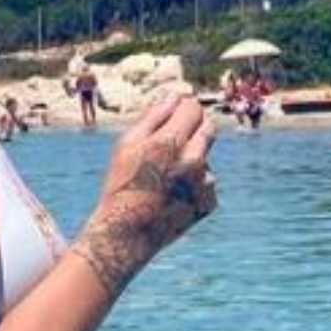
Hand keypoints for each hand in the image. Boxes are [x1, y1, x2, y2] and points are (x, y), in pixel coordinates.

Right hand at [72, 95, 217, 298]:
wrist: (128, 232)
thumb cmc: (121, 184)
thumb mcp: (126, 146)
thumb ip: (152, 117)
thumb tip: (174, 98)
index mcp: (169, 143)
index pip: (193, 108)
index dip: (184, 106)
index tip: (177, 109)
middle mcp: (193, 161)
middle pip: (208, 127)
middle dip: (195, 125)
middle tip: (176, 135)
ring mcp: (204, 183)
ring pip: (206, 156)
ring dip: (192, 158)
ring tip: (164, 177)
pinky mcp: (209, 202)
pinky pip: (207, 181)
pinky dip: (194, 183)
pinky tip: (171, 195)